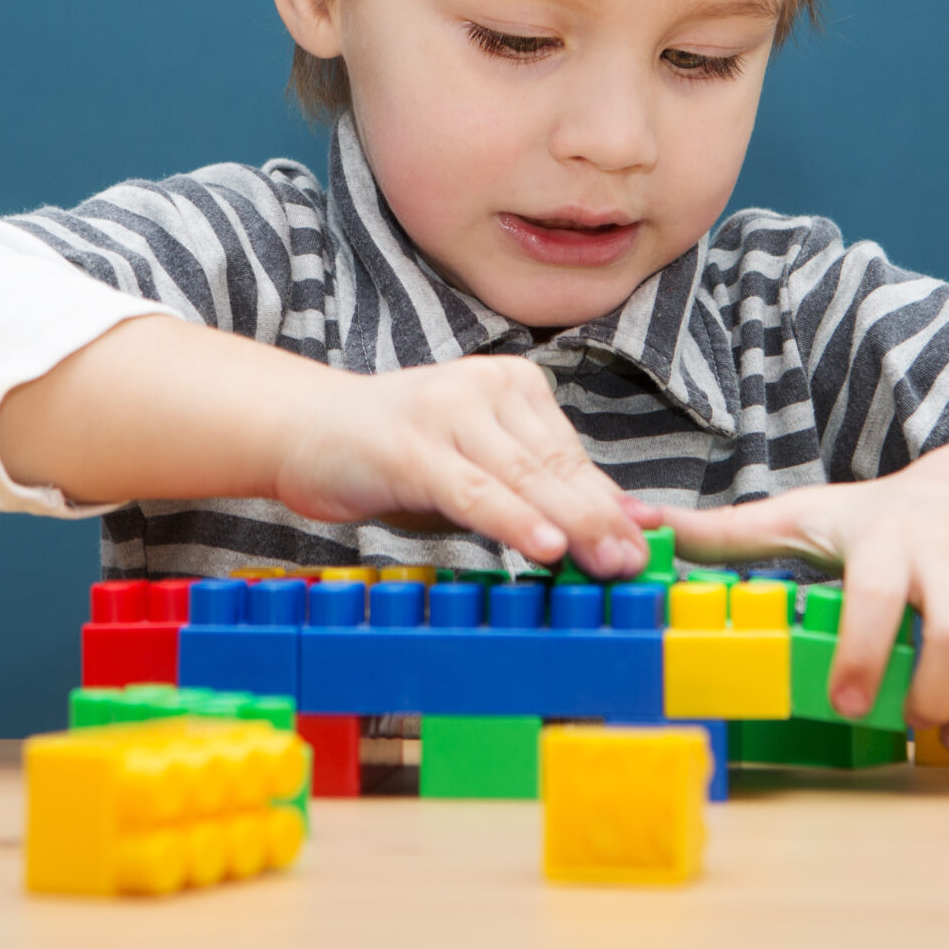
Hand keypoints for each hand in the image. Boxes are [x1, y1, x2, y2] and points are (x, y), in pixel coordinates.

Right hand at [276, 356, 646, 577]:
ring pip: (523, 478)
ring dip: (570, 524)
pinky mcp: (411, 447)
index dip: (608, 505)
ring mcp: (447, 411)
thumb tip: (617, 525)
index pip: (570, 454)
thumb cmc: (397, 456)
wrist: (304, 430)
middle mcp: (485, 387)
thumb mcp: (476, 469)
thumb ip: (539, 491)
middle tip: (633, 564)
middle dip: (599, 520)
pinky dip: (513, 520)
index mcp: (512, 384)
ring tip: (605, 561)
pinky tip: (544, 545)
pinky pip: (474, 490)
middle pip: (555, 465)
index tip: (644, 546)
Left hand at [633, 434, 948, 751]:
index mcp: (888, 531)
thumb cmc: (887, 516)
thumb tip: (637, 526)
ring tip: (947, 731)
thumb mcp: (809, 516)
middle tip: (907, 721)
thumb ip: (728, 533)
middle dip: (931, 697)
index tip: (845, 703)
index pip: (875, 594)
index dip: (861, 654)